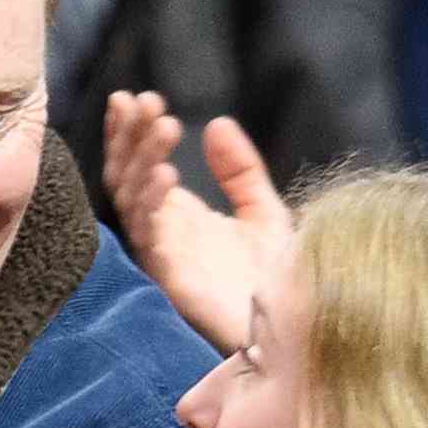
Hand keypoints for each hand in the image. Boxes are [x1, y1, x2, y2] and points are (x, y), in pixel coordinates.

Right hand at [103, 91, 291, 350]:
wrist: (299, 330)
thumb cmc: (281, 281)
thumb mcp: (263, 212)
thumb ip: (239, 172)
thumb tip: (216, 124)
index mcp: (178, 217)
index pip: (140, 167)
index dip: (132, 133)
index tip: (134, 97)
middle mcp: (163, 235)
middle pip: (128, 178)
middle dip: (130, 138)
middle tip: (143, 101)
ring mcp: (164, 257)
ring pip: (133, 202)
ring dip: (142, 160)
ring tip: (163, 124)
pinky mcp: (173, 280)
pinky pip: (151, 238)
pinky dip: (153, 203)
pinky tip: (166, 173)